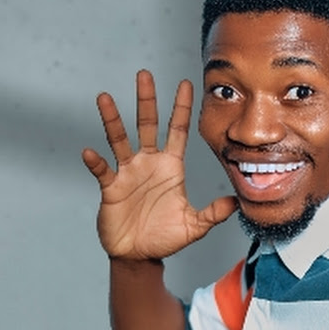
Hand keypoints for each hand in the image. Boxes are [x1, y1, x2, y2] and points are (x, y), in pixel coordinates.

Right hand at [82, 69, 236, 259]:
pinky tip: (91, 153)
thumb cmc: (166, 237)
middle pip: (147, 125)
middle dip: (147, 100)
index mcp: (171, 167)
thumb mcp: (195, 226)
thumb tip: (237, 202)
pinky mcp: (111, 187)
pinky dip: (96, 161)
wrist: (140, 255)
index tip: (186, 83)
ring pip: (119, 139)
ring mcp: (128, 173)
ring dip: (112, 119)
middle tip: (145, 74)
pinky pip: (102, 170)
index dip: (181, 108)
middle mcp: (149, 163)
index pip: (178, 131)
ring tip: (105, 98)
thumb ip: (214, 213)